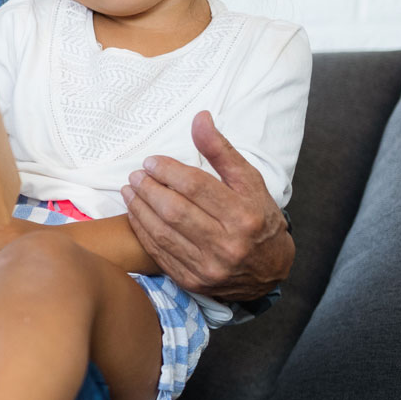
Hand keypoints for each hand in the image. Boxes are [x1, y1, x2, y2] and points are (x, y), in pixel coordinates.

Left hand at [122, 111, 292, 301]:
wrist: (270, 271)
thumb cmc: (259, 218)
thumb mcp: (249, 182)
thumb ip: (222, 151)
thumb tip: (199, 118)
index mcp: (245, 216)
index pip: (196, 187)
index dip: (168, 171)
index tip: (152, 162)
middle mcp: (228, 245)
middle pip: (175, 211)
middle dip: (149, 189)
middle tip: (136, 175)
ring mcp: (208, 267)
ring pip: (162, 233)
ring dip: (139, 208)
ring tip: (130, 190)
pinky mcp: (193, 281)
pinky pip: (158, 252)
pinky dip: (142, 230)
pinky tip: (135, 213)